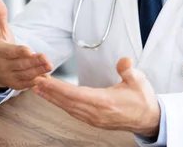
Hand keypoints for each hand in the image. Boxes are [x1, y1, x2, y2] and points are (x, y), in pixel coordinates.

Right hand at [0, 0, 53, 89]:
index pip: (9, 52)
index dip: (19, 52)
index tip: (29, 50)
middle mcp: (3, 66)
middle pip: (20, 64)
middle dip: (34, 62)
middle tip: (46, 58)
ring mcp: (10, 77)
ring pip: (25, 74)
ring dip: (38, 70)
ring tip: (49, 65)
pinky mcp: (17, 85)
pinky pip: (28, 84)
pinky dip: (37, 80)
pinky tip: (47, 76)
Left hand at [32, 57, 160, 137]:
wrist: (148, 119)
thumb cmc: (143, 99)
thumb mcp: (139, 81)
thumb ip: (128, 70)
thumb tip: (124, 60)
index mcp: (105, 102)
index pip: (75, 94)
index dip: (58, 87)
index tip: (44, 80)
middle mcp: (96, 113)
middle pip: (67, 102)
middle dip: (49, 91)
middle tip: (34, 81)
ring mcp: (94, 119)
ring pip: (68, 108)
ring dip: (52, 98)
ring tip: (38, 88)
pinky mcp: (93, 120)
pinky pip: (73, 112)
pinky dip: (61, 104)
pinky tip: (54, 98)